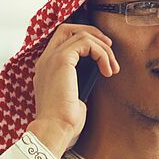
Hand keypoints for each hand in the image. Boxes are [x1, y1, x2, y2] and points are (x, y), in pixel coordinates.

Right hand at [27, 23, 119, 156]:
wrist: (55, 129)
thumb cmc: (64, 121)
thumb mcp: (74, 97)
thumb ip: (80, 81)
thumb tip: (96, 73)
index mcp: (46, 68)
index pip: (62, 40)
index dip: (83, 39)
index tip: (102, 52)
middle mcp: (46, 60)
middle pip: (68, 29)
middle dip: (92, 33)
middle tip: (109, 47)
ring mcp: (51, 58)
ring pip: (81, 35)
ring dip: (103, 49)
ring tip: (112, 68)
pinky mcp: (61, 60)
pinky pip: (86, 43)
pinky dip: (101, 54)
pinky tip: (107, 71)